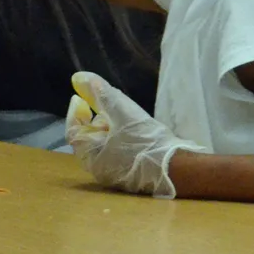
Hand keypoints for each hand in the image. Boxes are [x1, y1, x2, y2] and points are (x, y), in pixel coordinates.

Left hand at [65, 71, 205, 198]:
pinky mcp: (130, 176)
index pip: (73, 131)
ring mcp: (114, 175)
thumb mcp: (123, 112)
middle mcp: (98, 169)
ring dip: (109, 129)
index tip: (80, 98)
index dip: (75, 113)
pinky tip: (133, 131)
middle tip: (106, 107)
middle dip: (95, 120)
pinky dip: (119, 139)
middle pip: (88, 139)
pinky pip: (117, 153)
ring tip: (123, 117)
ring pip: (103, 146)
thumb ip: (101, 94)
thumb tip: (79, 77)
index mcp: (91, 156)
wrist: (180, 169)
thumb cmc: (146, 141)